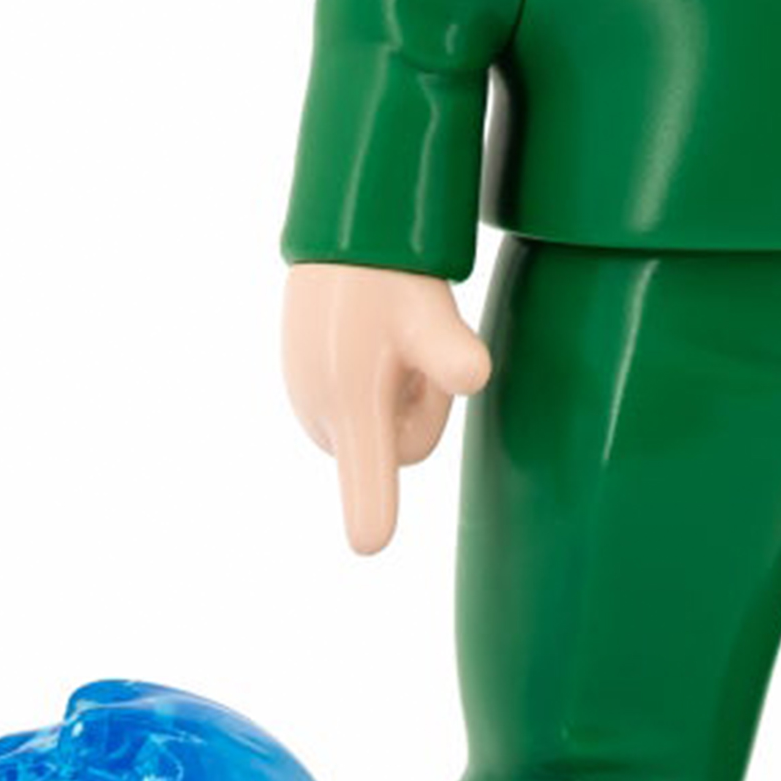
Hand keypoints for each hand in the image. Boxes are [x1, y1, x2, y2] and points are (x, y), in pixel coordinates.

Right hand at [282, 262, 490, 554]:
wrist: (344, 235)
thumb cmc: (392, 278)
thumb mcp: (429, 315)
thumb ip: (451, 353)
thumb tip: (475, 376)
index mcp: (352, 406)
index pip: (367, 477)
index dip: (371, 510)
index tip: (371, 544)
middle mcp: (320, 414)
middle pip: (397, 447)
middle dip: (418, 406)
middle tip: (413, 349)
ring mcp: (308, 401)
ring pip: (378, 424)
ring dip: (397, 390)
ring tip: (390, 336)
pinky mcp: (305, 386)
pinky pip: (358, 404)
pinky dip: (374, 378)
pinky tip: (372, 334)